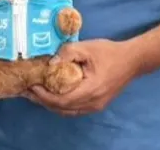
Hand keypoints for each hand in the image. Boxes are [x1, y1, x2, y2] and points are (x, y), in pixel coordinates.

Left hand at [25, 39, 140, 116]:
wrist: (132, 60)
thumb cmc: (109, 52)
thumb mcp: (86, 47)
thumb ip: (67, 53)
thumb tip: (50, 64)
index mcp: (90, 90)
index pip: (61, 100)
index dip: (44, 96)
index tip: (31, 86)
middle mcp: (93, 103)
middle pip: (62, 109)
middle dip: (43, 101)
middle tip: (27, 90)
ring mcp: (96, 106)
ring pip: (68, 111)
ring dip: (51, 104)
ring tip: (36, 93)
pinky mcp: (97, 104)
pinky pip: (75, 109)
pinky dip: (61, 104)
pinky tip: (52, 95)